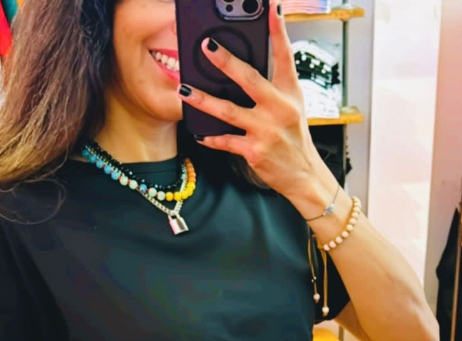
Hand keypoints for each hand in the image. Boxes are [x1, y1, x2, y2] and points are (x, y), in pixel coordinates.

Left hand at [177, 1, 326, 207]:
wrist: (304, 175)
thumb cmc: (294, 137)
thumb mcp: (293, 105)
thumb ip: (273, 85)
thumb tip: (243, 68)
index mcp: (290, 92)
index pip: (285, 55)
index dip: (279, 29)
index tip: (271, 6)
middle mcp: (280, 108)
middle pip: (250, 79)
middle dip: (226, 62)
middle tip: (206, 46)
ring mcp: (266, 131)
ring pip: (229, 111)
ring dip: (204, 100)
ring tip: (184, 89)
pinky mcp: (254, 151)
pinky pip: (226, 141)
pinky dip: (211, 137)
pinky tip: (199, 131)